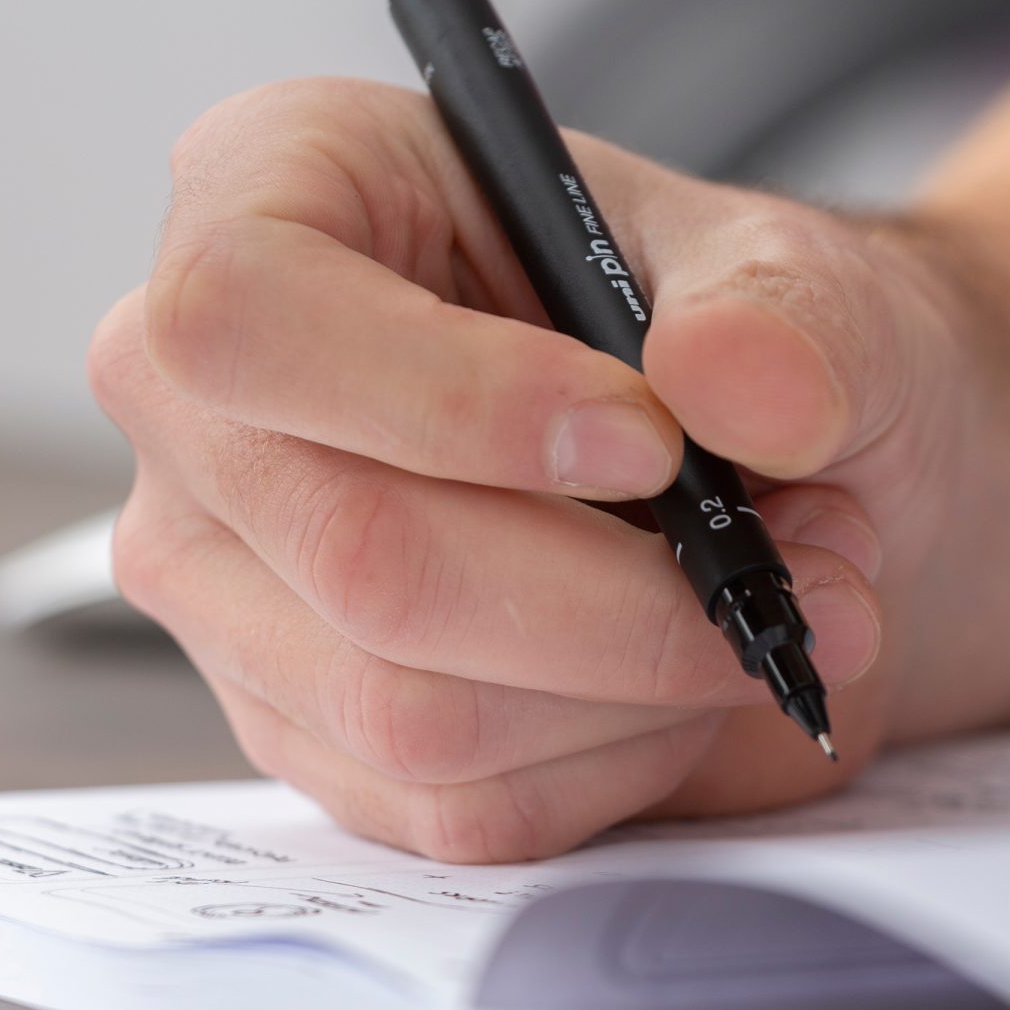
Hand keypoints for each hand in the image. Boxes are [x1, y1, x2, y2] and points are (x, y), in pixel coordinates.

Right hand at [90, 79, 991, 861]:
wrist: (774, 489)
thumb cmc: (737, 345)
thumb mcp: (797, 281)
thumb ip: (790, 316)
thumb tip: (748, 386)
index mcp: (275, 200)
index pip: (251, 317)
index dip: (456, 403)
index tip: (651, 442)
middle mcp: (213, 411)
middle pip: (358, 557)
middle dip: (620, 602)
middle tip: (796, 575)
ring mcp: (240, 595)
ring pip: (411, 714)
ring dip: (637, 691)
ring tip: (755, 619)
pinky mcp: (317, 734)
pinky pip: (461, 809)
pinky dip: (615, 770)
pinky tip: (680, 693)